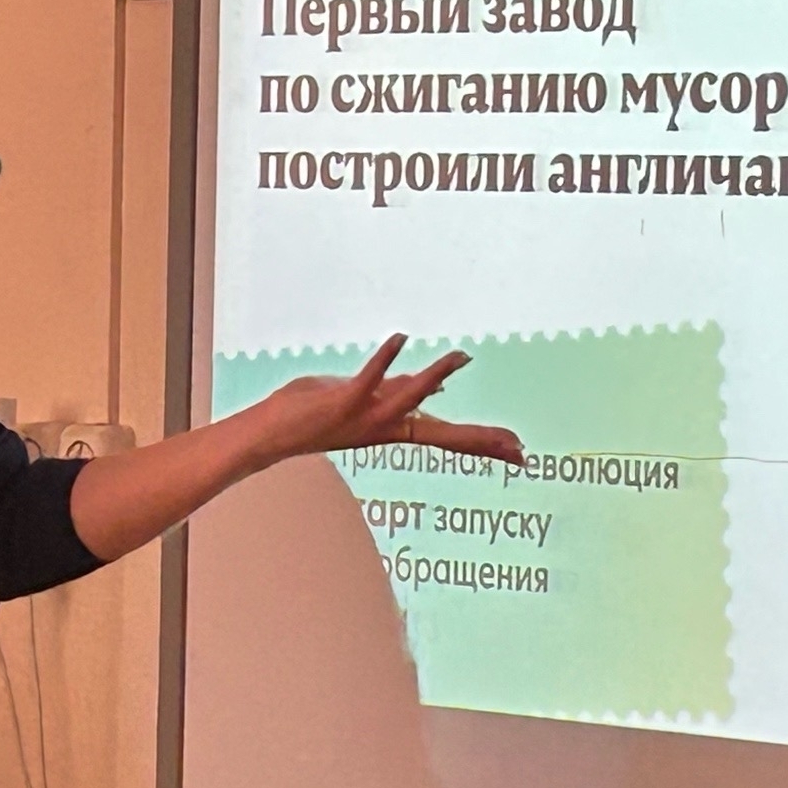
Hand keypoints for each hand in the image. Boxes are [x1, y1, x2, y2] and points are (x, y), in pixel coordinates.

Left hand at [247, 334, 524, 469]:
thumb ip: (397, 391)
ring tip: (462, 357)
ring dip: (434, 377)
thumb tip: (434, 383)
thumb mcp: (366, 400)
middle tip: (515, 445)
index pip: (447, 436)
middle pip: (442, 434)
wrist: (269, 434)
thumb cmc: (315, 413)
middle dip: (479, 438)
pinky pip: (367, 378)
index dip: (483, 441)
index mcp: (393, 428)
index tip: (518, 450)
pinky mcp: (341, 402)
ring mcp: (364, 417)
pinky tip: (399, 337)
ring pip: (409, 399)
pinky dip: (383, 358)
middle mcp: (384, 428)